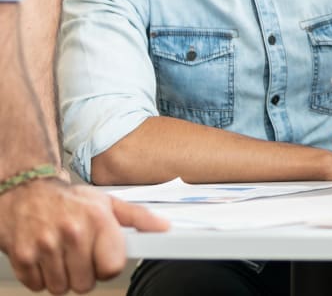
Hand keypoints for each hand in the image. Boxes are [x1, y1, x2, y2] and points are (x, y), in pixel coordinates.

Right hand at [0, 178, 167, 293]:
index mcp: (98, 219)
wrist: (27, 191)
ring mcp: (46, 244)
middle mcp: (73, 231)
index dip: (108, 266)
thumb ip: (137, 217)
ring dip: (61, 276)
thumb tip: (163, 227)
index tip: (103, 259)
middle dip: (83, 272)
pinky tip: (45, 256)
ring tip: (61, 253)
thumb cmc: (69, 199)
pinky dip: (41, 276)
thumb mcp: (107, 202)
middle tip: (78, 253)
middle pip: (85, 282)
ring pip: (61, 287)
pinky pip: (37, 286)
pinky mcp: (23, 256)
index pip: (112, 266)